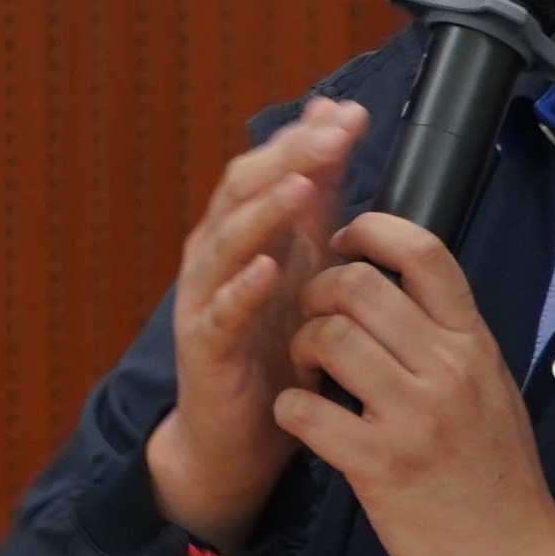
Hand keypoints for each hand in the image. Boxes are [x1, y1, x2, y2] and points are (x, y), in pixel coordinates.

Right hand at [142, 99, 362, 546]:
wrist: (235, 440)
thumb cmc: (272, 350)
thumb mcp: (303, 267)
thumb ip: (316, 201)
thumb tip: (336, 123)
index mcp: (242, 231)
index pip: (268, 167)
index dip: (305, 138)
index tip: (351, 115)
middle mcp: (216, 255)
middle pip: (241, 190)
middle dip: (287, 159)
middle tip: (331, 136)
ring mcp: (205, 300)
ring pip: (226, 242)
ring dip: (264, 212)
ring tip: (301, 186)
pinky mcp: (203, 349)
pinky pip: (221, 313)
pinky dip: (243, 287)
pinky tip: (268, 269)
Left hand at [277, 211, 554, 555]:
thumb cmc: (501, 485)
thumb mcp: (493, 393)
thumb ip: (453, 345)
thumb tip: (404, 298)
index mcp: (476, 346)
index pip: (424, 251)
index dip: (370, 229)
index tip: (341, 244)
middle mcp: (448, 370)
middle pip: (358, 284)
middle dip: (317, 294)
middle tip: (312, 324)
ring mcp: (414, 417)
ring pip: (327, 336)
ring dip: (299, 349)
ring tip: (306, 375)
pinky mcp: (380, 466)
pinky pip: (306, 411)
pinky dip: (289, 411)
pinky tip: (301, 423)